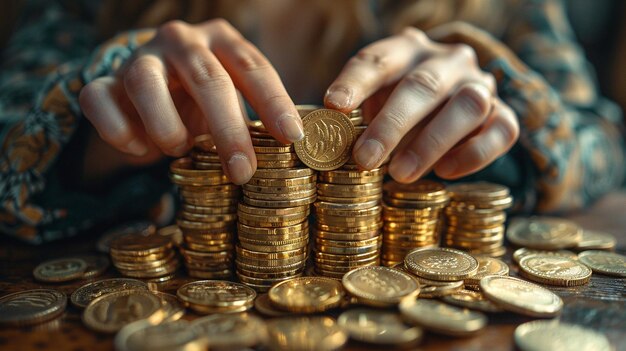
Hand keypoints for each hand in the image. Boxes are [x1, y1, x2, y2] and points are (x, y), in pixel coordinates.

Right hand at [79, 19, 303, 183]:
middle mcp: (180, 41)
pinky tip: (140, 150)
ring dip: (166, 126)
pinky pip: (99, 102)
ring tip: (179, 149)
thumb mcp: (231, 105)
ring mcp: (138, 58)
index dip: (273, 102)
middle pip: (207, 78)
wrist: (145, 99)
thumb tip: (287, 152)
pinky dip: (120, 132)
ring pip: (145, 83)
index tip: (291, 137)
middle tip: (243, 172)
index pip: (253, 67)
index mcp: (221, 41)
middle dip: (228, 129)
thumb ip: (252, 120)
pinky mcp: (101, 82)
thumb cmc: (200, 105)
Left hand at [325, 27, 518, 182]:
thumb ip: (361, 116)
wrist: (452, 105)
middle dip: (391, 125)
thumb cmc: (401, 107)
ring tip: (401, 174)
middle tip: (365, 159)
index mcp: (408, 50)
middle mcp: (448, 61)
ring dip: (431, 142)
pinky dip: (473, 154)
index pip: (379, 59)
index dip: (355, 82)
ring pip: (467, 105)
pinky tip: (444, 171)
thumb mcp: (377, 102)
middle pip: (423, 85)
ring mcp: (480, 85)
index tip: (334, 106)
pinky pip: (502, 131)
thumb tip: (337, 146)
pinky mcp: (503, 114)